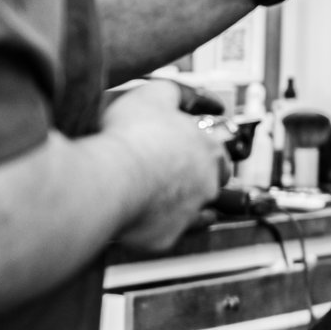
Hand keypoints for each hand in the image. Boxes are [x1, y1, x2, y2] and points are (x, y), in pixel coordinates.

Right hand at [100, 79, 226, 251]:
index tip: (186, 149)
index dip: (202, 150)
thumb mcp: (154, 94)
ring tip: (155, 196)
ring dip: (179, 204)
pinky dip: (157, 226)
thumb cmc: (132, 135)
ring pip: (193, 213)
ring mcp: (190, 214)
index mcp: (210, 150)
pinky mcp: (167, 237)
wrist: (110, 177)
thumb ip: (174, 92)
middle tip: (170, 173)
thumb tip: (183, 95)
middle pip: (212, 185)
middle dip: (197, 180)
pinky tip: (143, 216)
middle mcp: (208, 184)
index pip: (220, 153)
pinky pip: (166, 233)